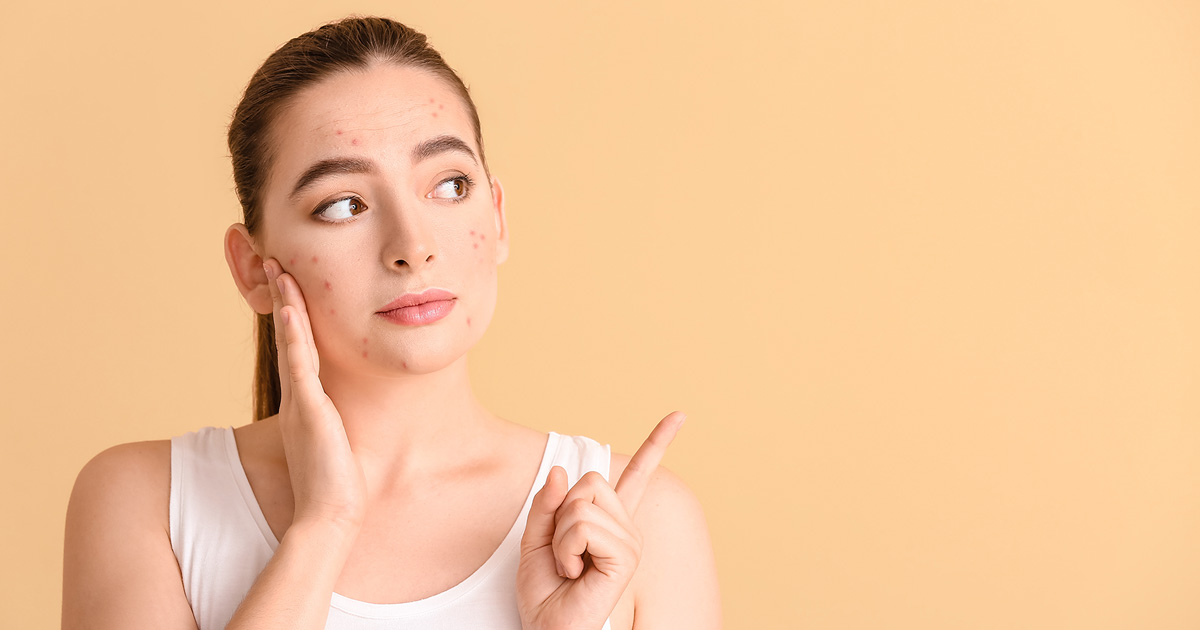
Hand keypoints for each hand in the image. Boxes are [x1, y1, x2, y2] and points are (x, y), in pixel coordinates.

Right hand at [263, 258, 367, 531]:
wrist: (329, 516)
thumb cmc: (340, 487)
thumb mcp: (342, 444)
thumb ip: (343, 424)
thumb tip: (354, 417)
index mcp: (306, 404)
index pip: (299, 348)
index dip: (294, 315)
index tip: (291, 284)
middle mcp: (298, 398)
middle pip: (289, 336)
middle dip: (283, 298)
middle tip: (275, 262)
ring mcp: (299, 402)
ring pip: (290, 342)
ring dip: (285, 304)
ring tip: (280, 269)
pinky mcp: (306, 410)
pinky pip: (298, 363)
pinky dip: (292, 334)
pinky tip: (290, 308)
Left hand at [516, 411, 686, 629]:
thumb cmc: (545, 593)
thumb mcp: (534, 540)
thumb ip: (547, 504)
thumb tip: (561, 471)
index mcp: (608, 520)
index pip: (637, 476)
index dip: (657, 443)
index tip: (680, 415)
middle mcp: (625, 527)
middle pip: (589, 481)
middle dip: (560, 514)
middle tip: (564, 553)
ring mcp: (630, 540)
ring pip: (580, 505)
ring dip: (560, 538)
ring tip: (569, 567)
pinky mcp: (626, 555)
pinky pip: (583, 526)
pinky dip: (566, 549)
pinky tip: (576, 573)